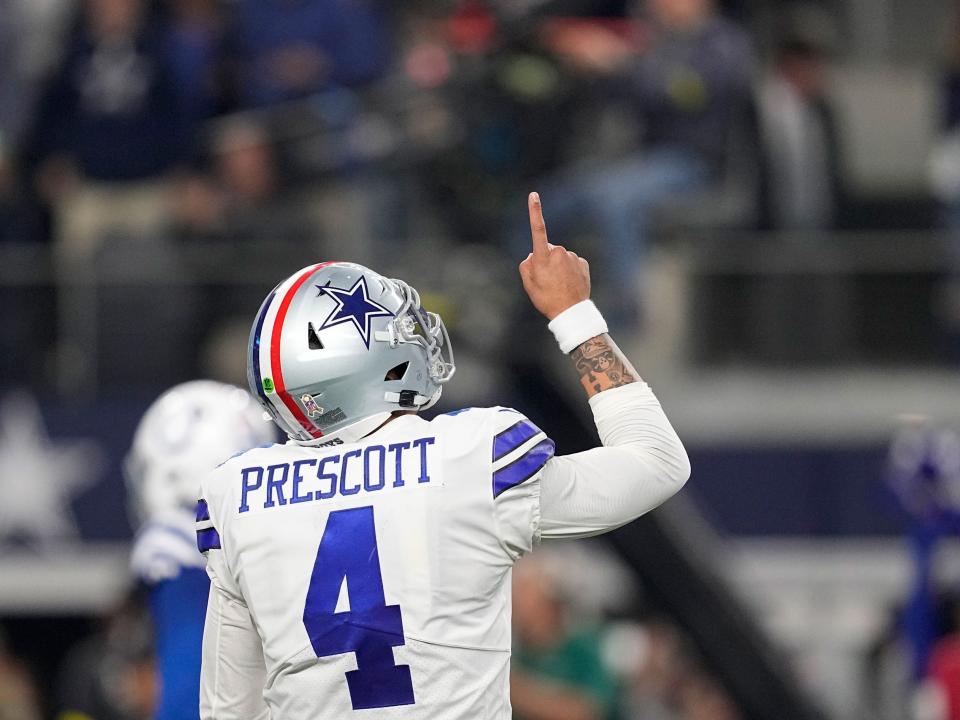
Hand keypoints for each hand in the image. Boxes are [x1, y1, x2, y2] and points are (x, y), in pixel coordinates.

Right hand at [519, 192, 590, 319]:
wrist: (571, 312)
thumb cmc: (547, 299)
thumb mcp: (529, 285)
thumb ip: (526, 266)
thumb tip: (532, 256)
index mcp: (543, 257)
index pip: (538, 229)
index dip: (535, 211)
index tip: (533, 195)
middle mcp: (559, 253)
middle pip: (548, 250)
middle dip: (546, 260)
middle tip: (547, 281)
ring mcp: (572, 257)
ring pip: (560, 257)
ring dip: (558, 267)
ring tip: (559, 285)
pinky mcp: (582, 263)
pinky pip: (571, 263)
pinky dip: (569, 271)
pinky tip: (569, 284)